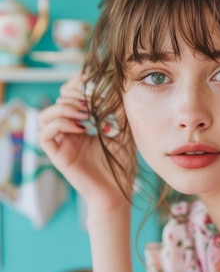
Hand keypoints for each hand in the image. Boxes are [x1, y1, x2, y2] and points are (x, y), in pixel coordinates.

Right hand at [38, 75, 132, 211]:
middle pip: (58, 102)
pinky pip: (44, 134)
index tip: (88, 80)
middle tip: (91, 103)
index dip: (74, 84)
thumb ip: (117, 108)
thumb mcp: (122, 129)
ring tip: (85, 114)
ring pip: (45, 116)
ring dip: (64, 109)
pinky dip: (59, 124)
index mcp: (82, 123)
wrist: (118, 191)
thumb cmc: (121, 164)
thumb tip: (114, 86)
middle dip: (74, 96)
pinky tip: (80, 128)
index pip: (68, 96)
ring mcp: (61, 143)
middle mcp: (68, 132)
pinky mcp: (57, 156)